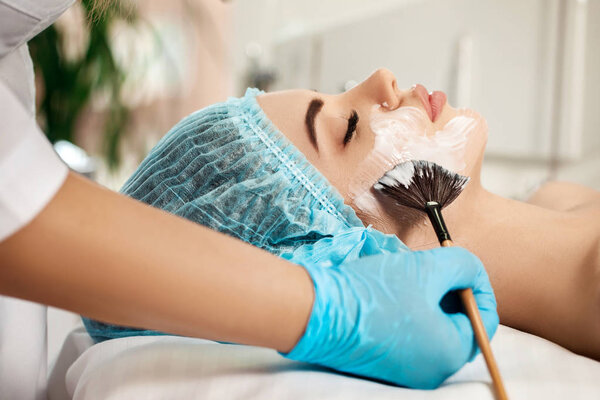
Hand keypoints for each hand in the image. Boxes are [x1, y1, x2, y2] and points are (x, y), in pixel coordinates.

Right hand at [281, 247, 497, 388]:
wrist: (317, 313)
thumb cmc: (374, 292)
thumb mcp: (427, 267)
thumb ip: (464, 265)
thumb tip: (472, 272)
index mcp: (450, 353)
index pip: (484, 321)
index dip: (476, 288)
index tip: (457, 266)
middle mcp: (434, 372)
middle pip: (458, 327)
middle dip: (449, 295)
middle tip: (430, 271)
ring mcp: (409, 373)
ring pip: (434, 331)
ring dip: (429, 303)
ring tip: (408, 281)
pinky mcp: (388, 367)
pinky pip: (413, 340)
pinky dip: (411, 317)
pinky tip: (392, 297)